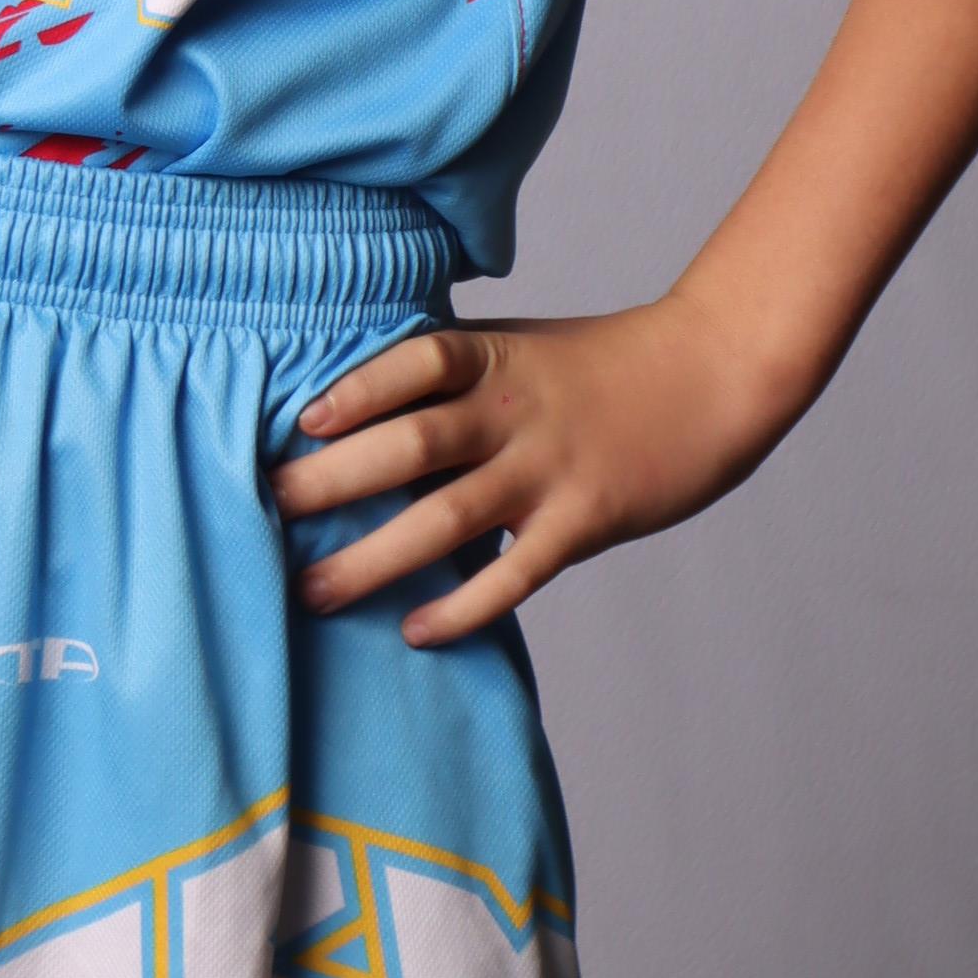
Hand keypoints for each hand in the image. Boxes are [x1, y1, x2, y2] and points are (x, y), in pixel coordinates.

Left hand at [270, 296, 790, 646]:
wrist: (713, 375)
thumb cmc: (604, 364)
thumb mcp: (523, 346)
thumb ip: (452, 370)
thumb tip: (356, 400)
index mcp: (495, 356)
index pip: (413, 363)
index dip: (354, 390)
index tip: (296, 424)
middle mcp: (513, 411)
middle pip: (410, 443)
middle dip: (331, 481)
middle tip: (264, 512)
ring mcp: (548, 468)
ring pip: (445, 517)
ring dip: (371, 558)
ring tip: (312, 590)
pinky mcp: (585, 520)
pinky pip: (513, 573)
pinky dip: (461, 606)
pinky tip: (416, 631)